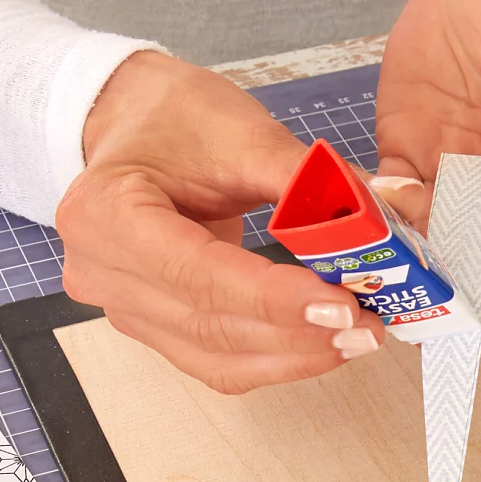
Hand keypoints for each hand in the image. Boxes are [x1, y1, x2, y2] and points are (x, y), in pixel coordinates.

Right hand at [58, 51, 383, 394]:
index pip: (198, 274)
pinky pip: (215, 362)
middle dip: (298, 334)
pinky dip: (274, 359)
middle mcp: (102, 272)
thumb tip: (378, 210)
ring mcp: (123, 307)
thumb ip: (308, 179)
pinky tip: (320, 346)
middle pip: (210, 325)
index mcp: (107, 213)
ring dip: (293, 356)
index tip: (339, 306)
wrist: (131, 124)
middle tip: (366, 327)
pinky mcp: (152, 327)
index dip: (273, 299)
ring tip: (355, 339)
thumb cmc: (172, 119)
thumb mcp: (241, 131)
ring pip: (216, 358)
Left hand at [375, 0, 480, 298]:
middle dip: (444, 269)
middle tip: (416, 304)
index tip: (479, 293)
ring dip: (403, 249)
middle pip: (470, 230)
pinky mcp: (407, 143)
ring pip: (425, 218)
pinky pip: (387, 188)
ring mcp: (448, 159)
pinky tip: (352, 227)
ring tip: (378, 280)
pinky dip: (370, 210)